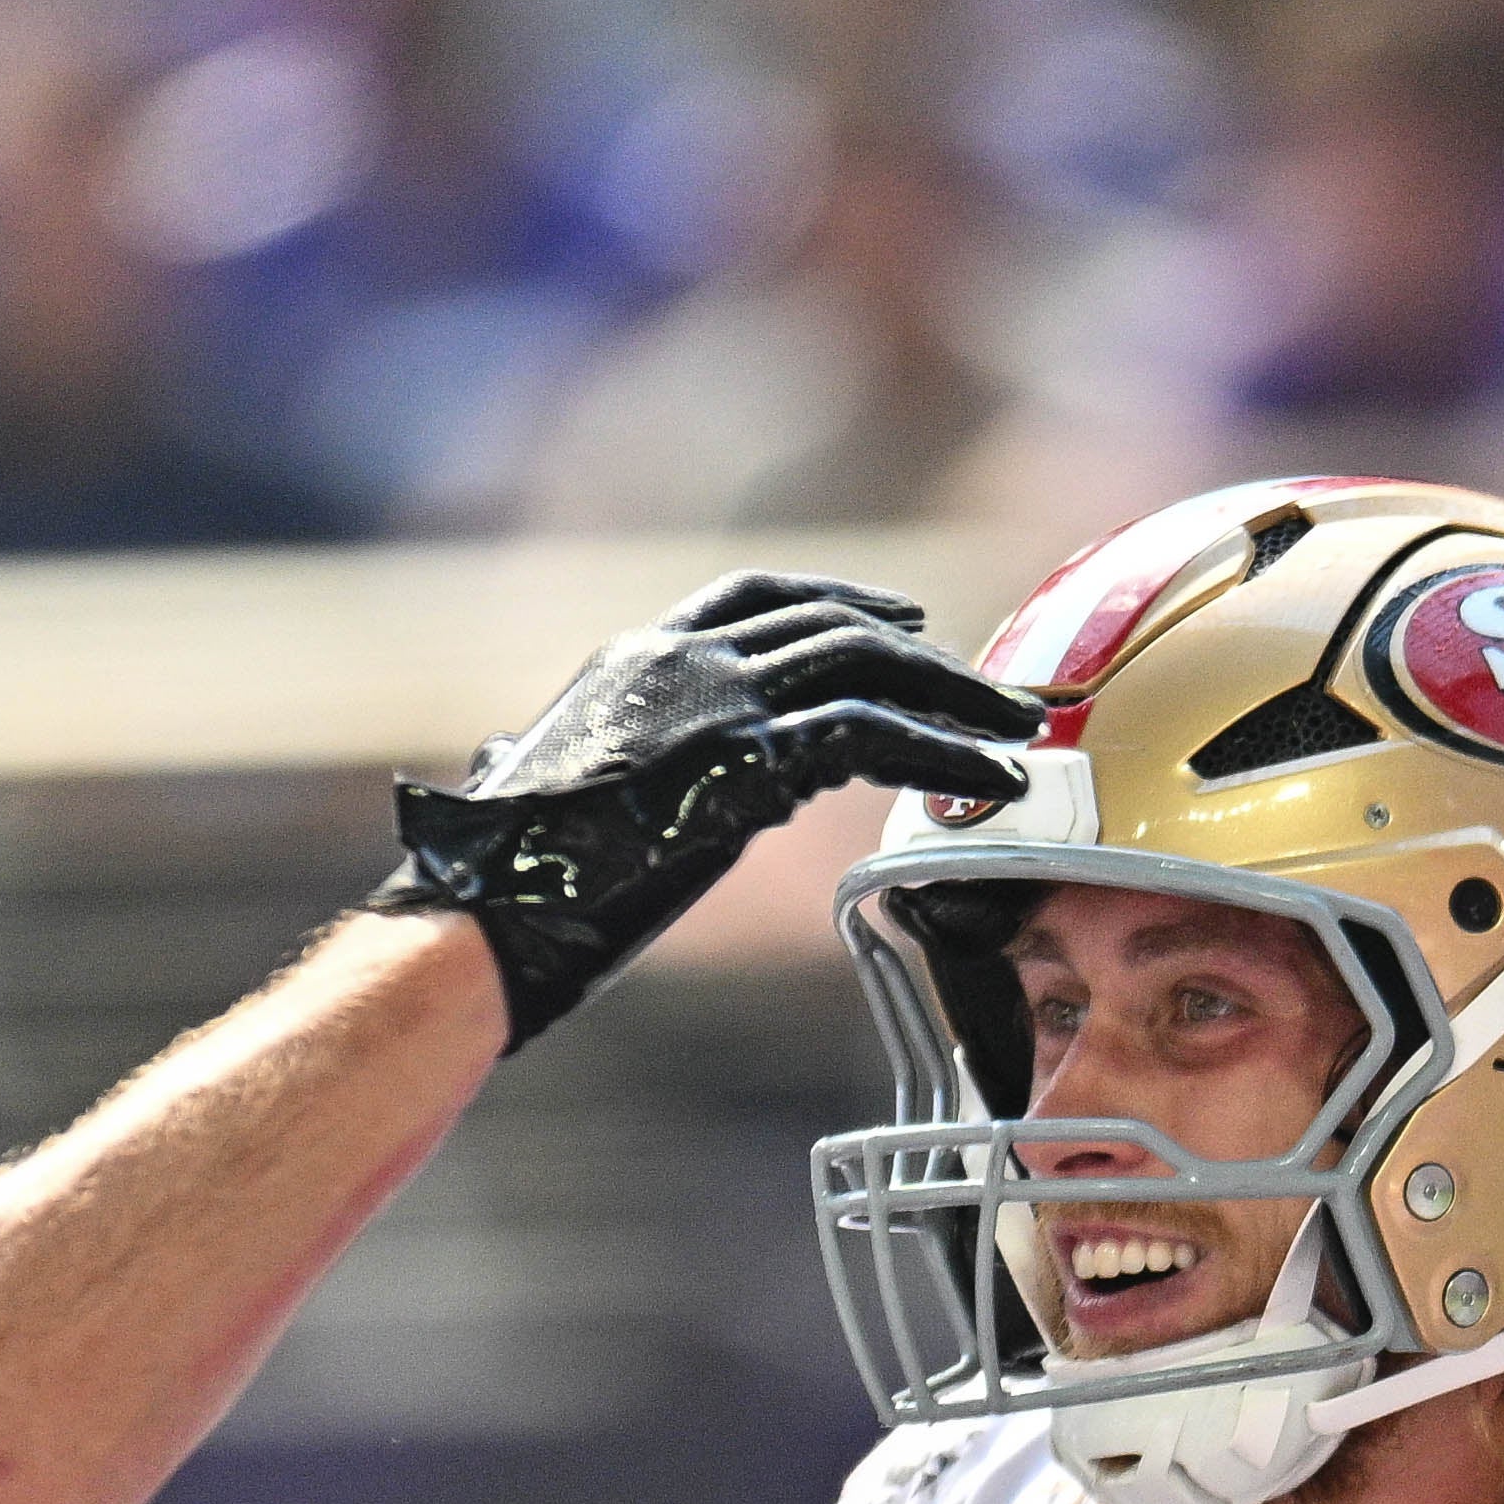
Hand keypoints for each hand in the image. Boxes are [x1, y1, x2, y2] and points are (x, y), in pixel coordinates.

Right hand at [376, 574, 1030, 1045]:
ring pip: (867, 666)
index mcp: (635, 654)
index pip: (759, 594)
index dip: (843, 598)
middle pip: (833, 622)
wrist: (485, 910)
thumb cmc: (504, 877)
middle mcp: (680, 658)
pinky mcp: (743, 762)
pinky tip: (990, 778)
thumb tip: (567, 768)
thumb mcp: (547, 788)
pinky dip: (943, 753)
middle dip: (926, 652)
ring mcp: (712, 701)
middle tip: (993, 685)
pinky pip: (873, 739)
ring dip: (955, 696)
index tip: (904, 619)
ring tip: (1018, 729)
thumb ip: (590, 760)